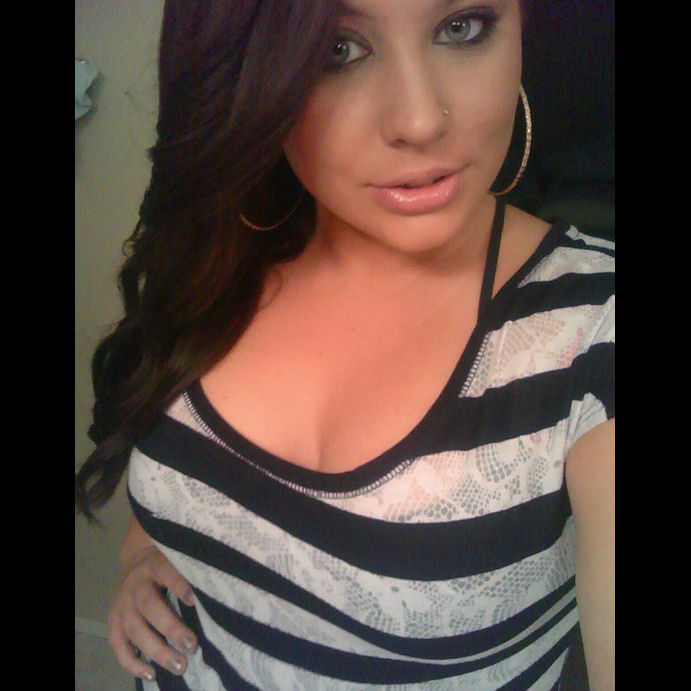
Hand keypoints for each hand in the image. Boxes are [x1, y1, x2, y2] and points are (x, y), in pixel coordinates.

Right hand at [107, 544, 197, 681]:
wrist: (135, 563)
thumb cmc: (168, 567)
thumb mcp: (177, 562)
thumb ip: (191, 574)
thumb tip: (219, 595)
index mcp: (155, 565)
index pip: (166, 571)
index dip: (179, 585)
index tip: (194, 602)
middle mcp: (136, 584)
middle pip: (150, 606)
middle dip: (171, 628)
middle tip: (192, 646)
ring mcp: (122, 604)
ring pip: (134, 629)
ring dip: (157, 650)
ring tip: (179, 666)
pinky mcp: (113, 622)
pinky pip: (118, 646)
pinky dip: (132, 663)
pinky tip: (151, 674)